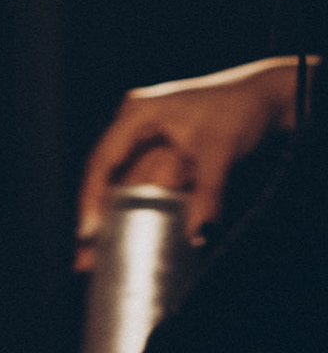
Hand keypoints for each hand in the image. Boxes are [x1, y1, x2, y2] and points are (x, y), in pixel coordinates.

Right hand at [75, 55, 301, 269]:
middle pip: (106, 179)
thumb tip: (196, 232)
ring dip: (114, 220)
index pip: (103, 161)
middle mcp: (134, 126)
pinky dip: (138, 212)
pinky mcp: (160, 154)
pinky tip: (129, 238)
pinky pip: (142, 188)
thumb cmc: (241, 107)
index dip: (91, 199)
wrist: (267, 95)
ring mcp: (145, 140)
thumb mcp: (222, 149)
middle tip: (85, 257)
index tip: (88, 232)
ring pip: (122, 187)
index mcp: (137, 113)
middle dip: (97, 218)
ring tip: (99, 256)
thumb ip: (208, 191)